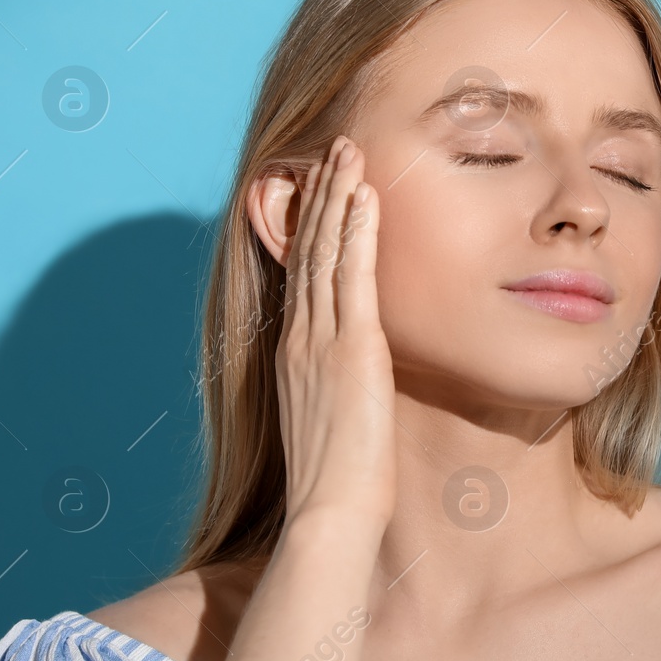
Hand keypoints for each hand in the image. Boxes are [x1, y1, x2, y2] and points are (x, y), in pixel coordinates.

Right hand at [273, 134, 396, 533]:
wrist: (331, 511)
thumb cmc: (340, 482)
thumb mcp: (335, 421)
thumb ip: (340, 389)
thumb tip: (356, 382)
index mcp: (296, 354)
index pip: (302, 274)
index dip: (311, 226)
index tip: (321, 187)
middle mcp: (300, 339)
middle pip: (308, 250)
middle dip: (320, 195)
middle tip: (331, 149)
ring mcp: (321, 340)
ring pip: (326, 251)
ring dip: (337, 196)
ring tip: (348, 152)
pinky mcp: (351, 349)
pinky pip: (352, 277)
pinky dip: (356, 232)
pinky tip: (365, 196)